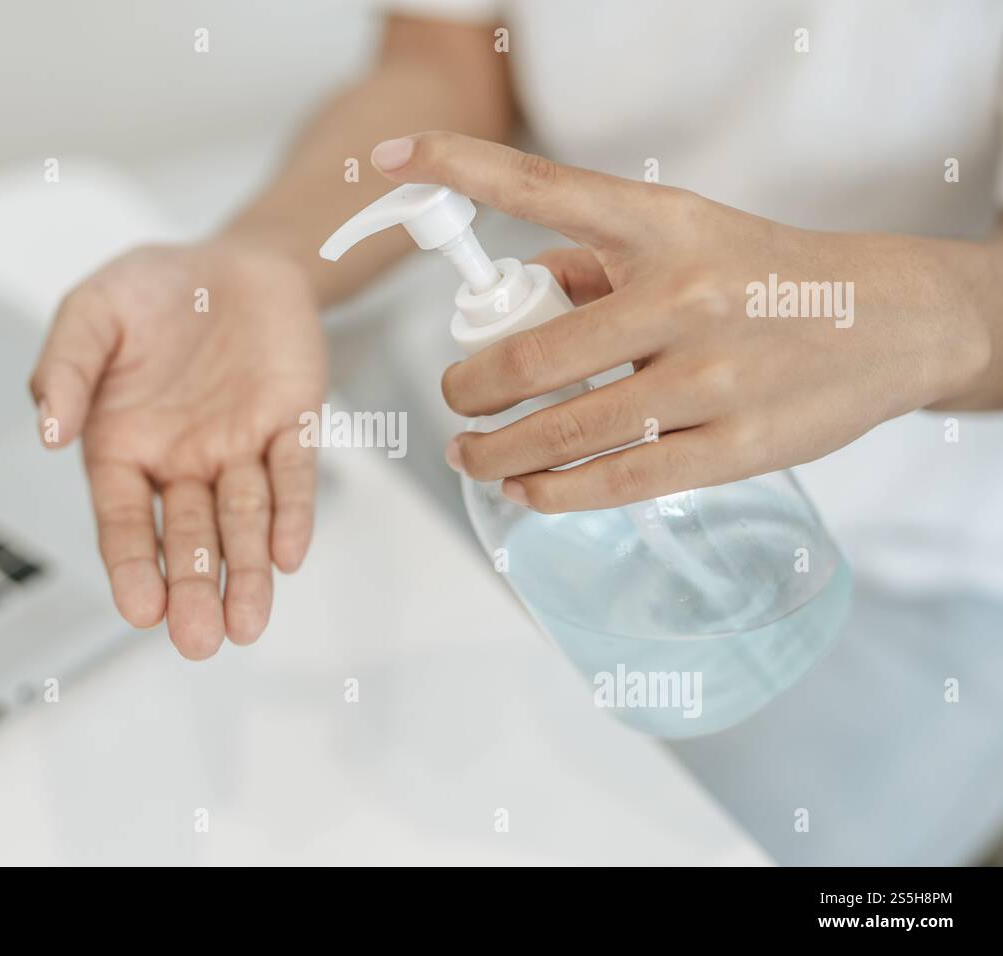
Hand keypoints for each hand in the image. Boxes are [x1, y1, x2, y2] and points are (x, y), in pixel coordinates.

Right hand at [29, 240, 326, 658]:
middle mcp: (183, 461)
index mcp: (124, 446)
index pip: (125, 522)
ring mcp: (239, 448)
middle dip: (194, 588)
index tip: (141, 611)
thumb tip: (48, 432)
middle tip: (198, 641)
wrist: (233, 258)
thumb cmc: (154, 290)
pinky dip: (291, 513)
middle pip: (188, 537)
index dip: (133, 566)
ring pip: (243, 521)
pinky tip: (287, 555)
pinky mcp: (291, 425)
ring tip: (246, 624)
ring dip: (247, 572)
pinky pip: (293, 475)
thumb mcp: (91, 313)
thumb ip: (65, 368)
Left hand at [370, 132, 999, 512]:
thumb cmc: (760, 276)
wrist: (888, 321)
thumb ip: (590, 259)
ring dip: (495, 452)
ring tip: (471, 455)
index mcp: (661, 224)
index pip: (541, 186)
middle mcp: (682, 293)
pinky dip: (552, 492)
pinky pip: (616, 481)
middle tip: (454, 403)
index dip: (457, 167)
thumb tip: (509, 297)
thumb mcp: (682, 237)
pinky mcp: (735, 446)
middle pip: (529, 354)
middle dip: (468, 389)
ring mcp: (710, 376)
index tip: (390, 159)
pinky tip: (526, 491)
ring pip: (564, 430)